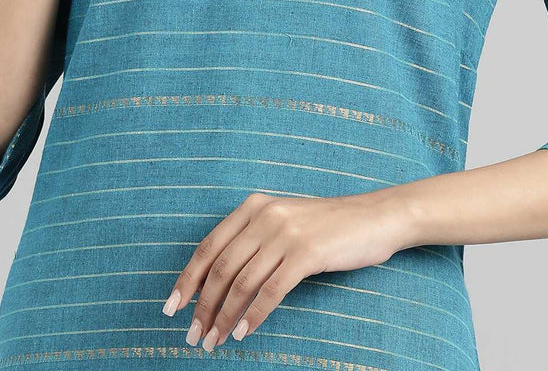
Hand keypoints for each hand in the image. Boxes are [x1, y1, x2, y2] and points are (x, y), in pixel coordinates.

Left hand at [161, 188, 400, 349]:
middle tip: (194, 336)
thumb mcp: (284, 222)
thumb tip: (217, 283)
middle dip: (202, 306)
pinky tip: (243, 333)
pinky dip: (253, 315)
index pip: (209, 246)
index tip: (172, 307)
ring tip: (215, 341)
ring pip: (242, 283)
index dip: (187, 279)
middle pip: (221, 268)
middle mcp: (266, 215)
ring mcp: (286, 233)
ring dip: (224, 316)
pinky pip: (271, 291)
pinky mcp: (306, 253)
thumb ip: (253, 241)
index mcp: (254, 206)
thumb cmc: (328, 226)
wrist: (375, 217)